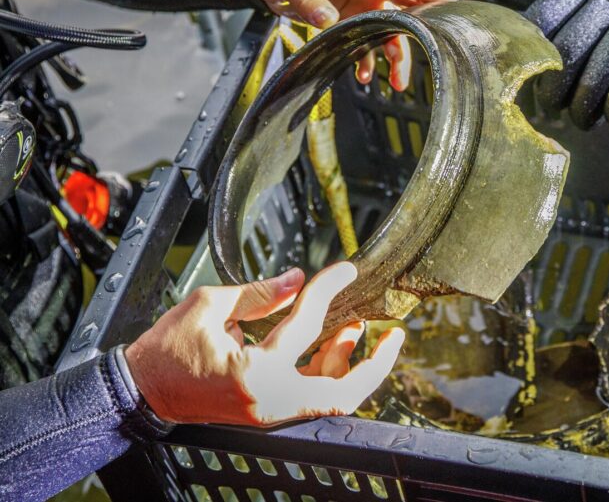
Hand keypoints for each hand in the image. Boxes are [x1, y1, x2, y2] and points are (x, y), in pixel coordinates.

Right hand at [125, 263, 403, 425]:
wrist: (141, 391)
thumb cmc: (166, 350)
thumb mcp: (208, 306)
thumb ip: (260, 293)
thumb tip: (298, 280)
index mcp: (254, 371)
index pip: (305, 324)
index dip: (328, 290)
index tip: (346, 271)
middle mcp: (269, 398)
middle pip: (342, 391)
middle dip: (375, 364)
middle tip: (393, 336)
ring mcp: (271, 410)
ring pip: (330, 394)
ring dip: (351, 361)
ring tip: (360, 327)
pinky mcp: (268, 409)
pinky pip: (311, 394)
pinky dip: (327, 370)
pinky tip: (336, 343)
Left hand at [241, 0, 458, 89]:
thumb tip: (328, 20)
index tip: (447, 0)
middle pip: (400, 4)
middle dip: (415, 32)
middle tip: (428, 52)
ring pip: (389, 26)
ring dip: (394, 53)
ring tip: (397, 81)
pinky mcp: (350, 13)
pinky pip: (367, 36)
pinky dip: (368, 56)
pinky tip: (366, 74)